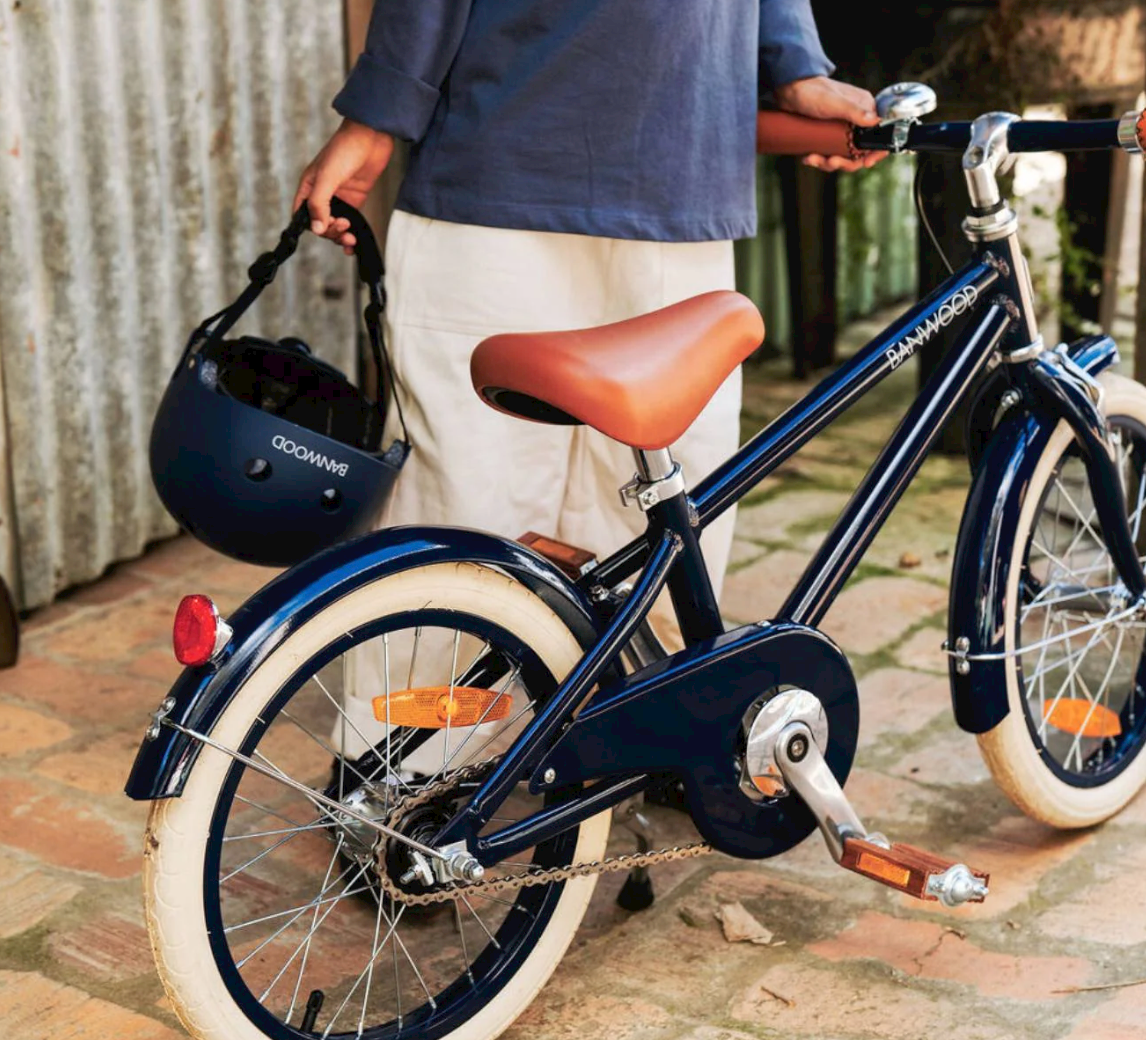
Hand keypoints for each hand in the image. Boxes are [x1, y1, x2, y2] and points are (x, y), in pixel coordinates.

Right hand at [294, 119, 394, 253]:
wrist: (371, 137)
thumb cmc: (345, 149)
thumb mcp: (327, 177)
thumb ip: (320, 203)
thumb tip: (316, 229)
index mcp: (309, 186)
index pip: (301, 214)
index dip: (311, 226)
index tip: (324, 228)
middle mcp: (322, 193)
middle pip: (319, 223)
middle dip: (330, 231)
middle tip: (344, 227)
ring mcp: (339, 197)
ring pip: (334, 225)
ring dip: (340, 236)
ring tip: (350, 238)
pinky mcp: (355, 199)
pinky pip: (350, 221)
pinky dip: (351, 234)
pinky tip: (353, 245)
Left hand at [774, 77, 887, 172]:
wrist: (788, 91)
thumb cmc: (812, 92)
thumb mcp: (834, 103)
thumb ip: (854, 111)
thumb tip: (875, 121)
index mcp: (864, 109)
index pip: (878, 135)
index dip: (875, 152)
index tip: (867, 163)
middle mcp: (855, 120)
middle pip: (859, 151)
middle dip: (846, 162)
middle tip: (831, 162)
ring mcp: (841, 129)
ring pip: (843, 155)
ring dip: (829, 162)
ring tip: (813, 159)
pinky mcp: (827, 136)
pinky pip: (829, 154)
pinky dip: (819, 160)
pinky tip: (808, 157)